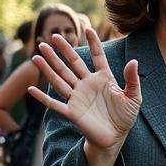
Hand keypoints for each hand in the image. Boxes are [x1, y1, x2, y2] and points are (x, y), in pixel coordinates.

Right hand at [29, 30, 140, 153]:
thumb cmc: (125, 116)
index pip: (97, 56)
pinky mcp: (72, 112)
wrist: (115, 137)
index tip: (88, 29)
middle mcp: (87, 84)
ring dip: (48, 68)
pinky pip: (54, 103)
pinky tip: (31, 88)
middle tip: (52, 37)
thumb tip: (133, 61)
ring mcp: (78, 97)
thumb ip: (132, 79)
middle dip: (62, 51)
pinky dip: (43, 97)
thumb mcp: (134, 97)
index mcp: (104, 78)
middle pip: (72, 64)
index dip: (93, 43)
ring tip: (37, 55)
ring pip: (60, 79)